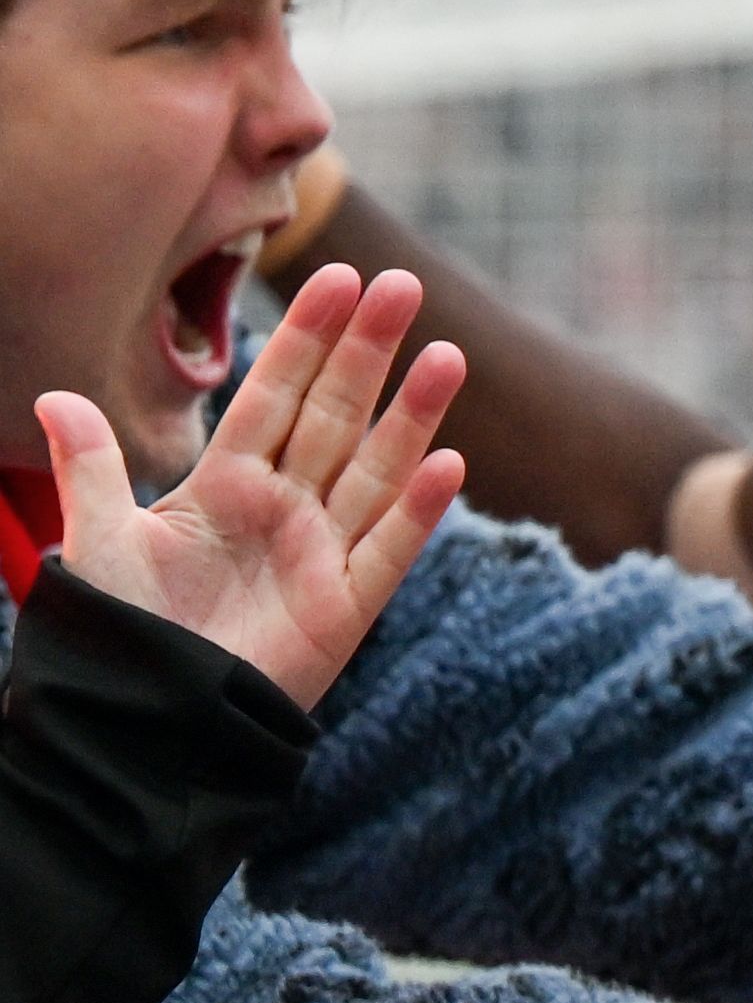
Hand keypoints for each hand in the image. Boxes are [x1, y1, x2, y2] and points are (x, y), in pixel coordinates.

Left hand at [37, 265, 466, 705]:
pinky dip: (418, 510)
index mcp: (226, 487)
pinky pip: (389, 549)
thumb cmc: (124, 640)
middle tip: (403, 287)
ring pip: (376, 468)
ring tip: (446, 354)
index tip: (336, 278)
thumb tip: (55, 397)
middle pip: (335, 415)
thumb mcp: (97, 546)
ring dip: (412, 413)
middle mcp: (284, 509)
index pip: (273, 397)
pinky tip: (447, 464)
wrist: (151, 725)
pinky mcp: (347, 606)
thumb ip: (91, 470)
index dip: (303, 339)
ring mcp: (322, 553)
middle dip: (368, 351)